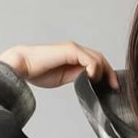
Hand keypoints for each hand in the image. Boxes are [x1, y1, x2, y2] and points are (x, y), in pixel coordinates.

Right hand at [0, 42, 119, 90]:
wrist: (23, 65)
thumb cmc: (39, 72)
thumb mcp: (65, 78)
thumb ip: (78, 78)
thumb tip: (91, 84)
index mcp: (75, 57)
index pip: (97, 62)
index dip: (108, 74)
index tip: (113, 88)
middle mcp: (76, 50)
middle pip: (101, 59)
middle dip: (110, 73)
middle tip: (115, 88)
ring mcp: (73, 49)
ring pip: (98, 58)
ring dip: (103, 72)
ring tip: (100, 84)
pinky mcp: (70, 50)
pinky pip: (89, 59)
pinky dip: (94, 69)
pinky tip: (91, 78)